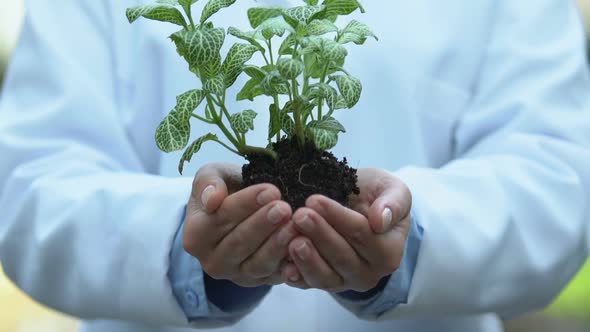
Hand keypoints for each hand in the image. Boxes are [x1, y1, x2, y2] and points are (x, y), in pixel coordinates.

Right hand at [183, 163, 297, 286]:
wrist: (242, 211)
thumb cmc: (227, 189)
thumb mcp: (213, 176)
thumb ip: (208, 182)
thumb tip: (212, 200)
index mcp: (195, 236)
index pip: (220, 219)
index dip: (246, 204)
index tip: (271, 190)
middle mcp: (212, 261)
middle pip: (239, 243)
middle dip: (264, 225)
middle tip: (285, 208)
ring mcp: (236, 275)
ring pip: (258, 263)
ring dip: (277, 245)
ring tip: (294, 225)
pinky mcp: (260, 282)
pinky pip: (276, 276)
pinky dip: (290, 266)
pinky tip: (303, 249)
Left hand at [281, 168, 411, 292]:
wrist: (357, 206)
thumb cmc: (375, 196)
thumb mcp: (392, 189)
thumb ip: (393, 202)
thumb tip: (380, 221)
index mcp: (389, 252)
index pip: (362, 234)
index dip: (338, 217)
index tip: (315, 200)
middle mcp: (368, 273)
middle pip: (342, 256)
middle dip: (319, 234)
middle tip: (299, 215)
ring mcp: (345, 281)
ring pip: (325, 276)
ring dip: (307, 259)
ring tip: (292, 240)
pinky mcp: (323, 283)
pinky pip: (308, 284)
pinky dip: (296, 277)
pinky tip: (284, 266)